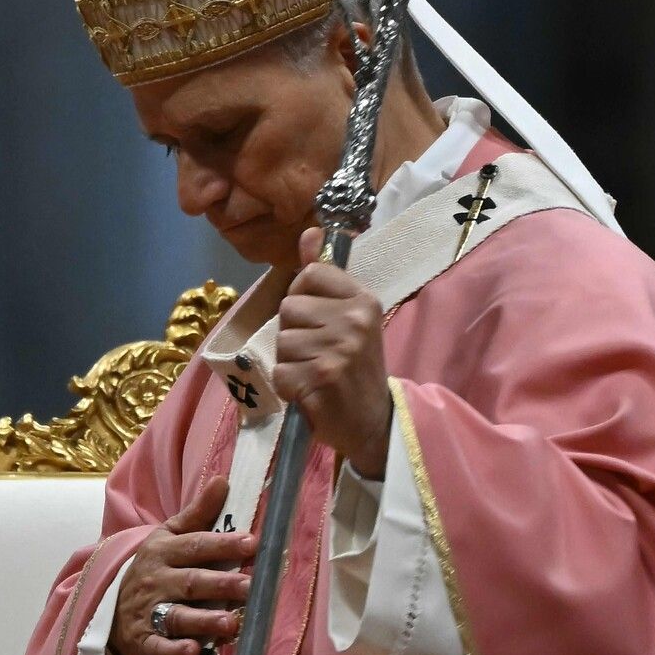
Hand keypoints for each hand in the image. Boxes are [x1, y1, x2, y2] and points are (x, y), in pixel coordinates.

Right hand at [110, 475, 256, 654]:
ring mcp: (148, 612)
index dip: (224, 544)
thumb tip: (222, 479)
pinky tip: (194, 651)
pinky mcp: (143, 642)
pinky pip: (158, 647)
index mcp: (164, 550)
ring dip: (204, 620)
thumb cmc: (155, 566)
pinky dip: (174, 651)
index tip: (252, 543)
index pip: (196, 545)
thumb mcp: (169, 535)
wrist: (111, 605)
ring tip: (231, 623)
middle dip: (221, 584)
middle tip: (250, 587)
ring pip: (177, 615)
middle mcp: (156, 580)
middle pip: (191, 581)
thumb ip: (198, 512)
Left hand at [274, 227, 391, 478]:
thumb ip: (325, 275)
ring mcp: (339, 349)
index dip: (304, 296)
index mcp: (363, 300)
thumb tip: (309, 232)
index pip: (311, 273)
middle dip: (294, 332)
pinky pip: (280, 372)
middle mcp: (354, 320)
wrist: (374, 422)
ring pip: (281, 340)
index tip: (318, 318)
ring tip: (315, 373)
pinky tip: (311, 391)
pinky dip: (289, 386)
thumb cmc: (356, 366)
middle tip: (318, 353)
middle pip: (289, 307)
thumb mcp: (349, 317)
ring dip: (291, 361)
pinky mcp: (321, 378)